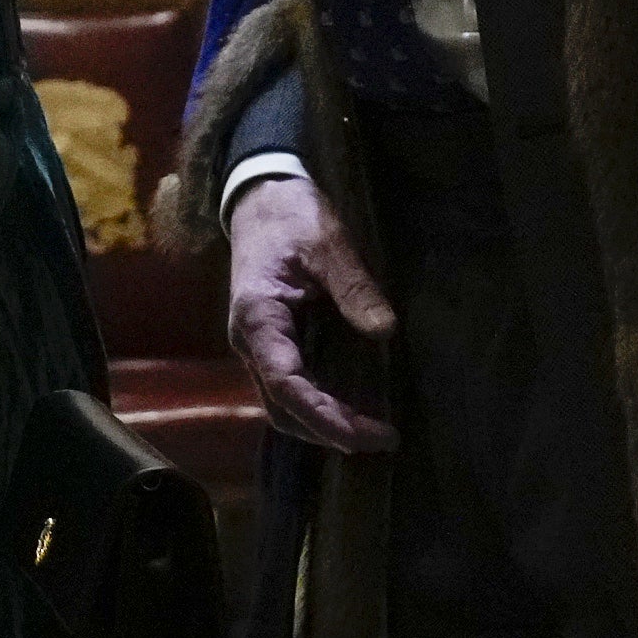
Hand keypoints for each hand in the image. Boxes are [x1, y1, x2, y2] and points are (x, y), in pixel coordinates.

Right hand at [224, 167, 398, 450]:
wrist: (261, 198)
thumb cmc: (292, 215)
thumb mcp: (328, 243)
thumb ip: (354, 287)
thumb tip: (385, 331)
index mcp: (259, 318)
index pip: (287, 386)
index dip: (325, 417)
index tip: (368, 435)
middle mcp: (251, 341)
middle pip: (282, 408)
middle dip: (329, 431)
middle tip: (383, 439)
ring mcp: (259, 345)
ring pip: (284, 404)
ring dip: (325, 423)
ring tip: (375, 432)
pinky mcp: (274, 342)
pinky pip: (293, 386)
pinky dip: (321, 405)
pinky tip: (355, 408)